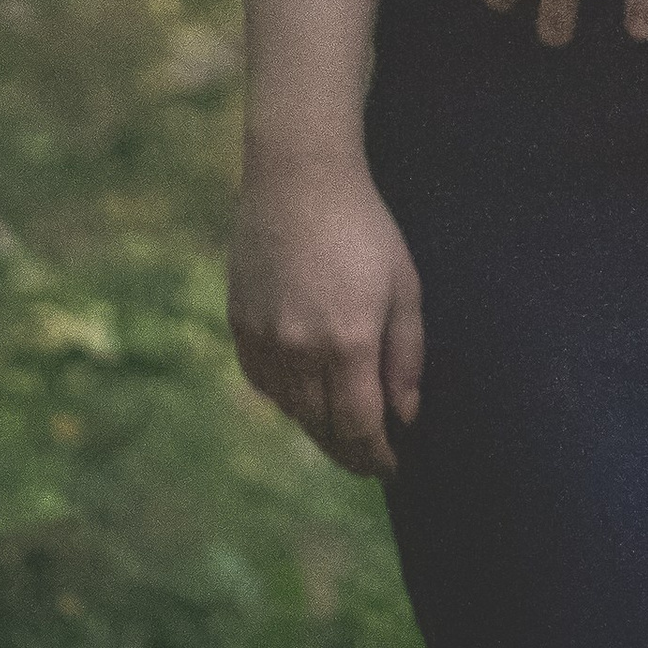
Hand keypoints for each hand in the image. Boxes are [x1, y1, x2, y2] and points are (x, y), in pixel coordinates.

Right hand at [229, 153, 423, 479]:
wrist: (298, 180)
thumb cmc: (364, 228)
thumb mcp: (405, 286)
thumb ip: (406, 355)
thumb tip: (405, 413)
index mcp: (349, 343)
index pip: (360, 425)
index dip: (377, 455)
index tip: (391, 467)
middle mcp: (301, 351)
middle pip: (322, 427)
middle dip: (349, 452)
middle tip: (368, 462)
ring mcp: (264, 340)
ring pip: (291, 409)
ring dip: (317, 429)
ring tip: (340, 435)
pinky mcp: (240, 326)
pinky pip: (263, 384)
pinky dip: (285, 400)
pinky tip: (303, 398)